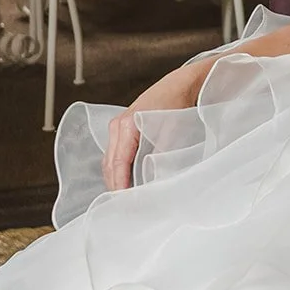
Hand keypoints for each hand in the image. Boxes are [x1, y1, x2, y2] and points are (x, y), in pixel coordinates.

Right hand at [102, 62, 205, 193]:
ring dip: (115, 178)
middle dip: (115, 185)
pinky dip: (118, 168)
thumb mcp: (171, 133)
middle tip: (123, 205)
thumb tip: (153, 181)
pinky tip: (126, 180)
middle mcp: (117, 126)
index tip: (124, 201)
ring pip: (110, 160)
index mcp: (126, 126)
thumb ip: (160, 157)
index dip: (120, 185)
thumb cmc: (177, 104)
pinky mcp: (123, 128)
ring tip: (124, 197)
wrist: (180, 84)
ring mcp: (118, 126)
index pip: (117, 163)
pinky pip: (115, 153)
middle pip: (109, 164)